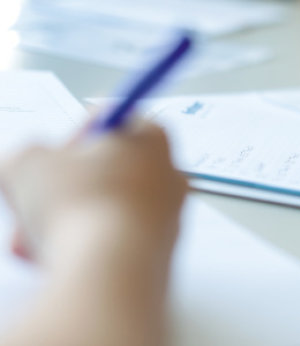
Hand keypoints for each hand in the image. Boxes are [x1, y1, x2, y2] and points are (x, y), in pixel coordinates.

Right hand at [0, 120, 187, 267]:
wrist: (113, 272)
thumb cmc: (82, 204)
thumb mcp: (27, 163)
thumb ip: (24, 157)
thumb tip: (24, 167)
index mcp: (151, 137)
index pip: (106, 125)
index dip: (69, 142)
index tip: (51, 163)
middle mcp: (170, 175)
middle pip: (104, 174)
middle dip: (63, 192)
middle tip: (37, 205)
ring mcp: (170, 217)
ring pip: (106, 212)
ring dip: (68, 224)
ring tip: (41, 239)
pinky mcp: (162, 255)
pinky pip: (116, 244)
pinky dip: (88, 250)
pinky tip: (63, 261)